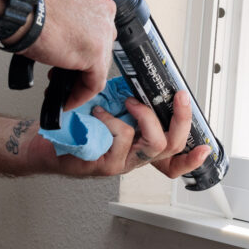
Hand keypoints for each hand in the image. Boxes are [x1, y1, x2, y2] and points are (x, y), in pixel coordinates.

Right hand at [16, 0, 115, 109]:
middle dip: (81, 60)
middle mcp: (103, 10)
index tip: (68, 52)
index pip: (95, 25)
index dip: (80, 42)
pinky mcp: (96, 53)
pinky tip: (67, 100)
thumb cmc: (25, 1)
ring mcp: (102, 31)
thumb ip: (65, 10)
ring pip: (99, 63)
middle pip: (100, 43)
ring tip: (59, 85)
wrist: (18, 8)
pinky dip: (80, 94)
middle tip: (60, 69)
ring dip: (79, 78)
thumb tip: (58, 21)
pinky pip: (94, 82)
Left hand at [33, 90, 211, 178]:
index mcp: (137, 150)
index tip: (206, 147)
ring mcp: (120, 164)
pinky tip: (99, 113)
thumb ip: (129, 105)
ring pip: (152, 143)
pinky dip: (113, 120)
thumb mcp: (108, 113)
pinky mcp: (104, 165)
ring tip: (127, 102)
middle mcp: (132, 160)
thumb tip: (145, 82)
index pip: (172, 161)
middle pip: (171, 147)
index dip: (192, 158)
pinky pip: (122, 139)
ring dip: (143, 115)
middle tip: (178, 97)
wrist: (42, 145)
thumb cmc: (75, 128)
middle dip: (180, 118)